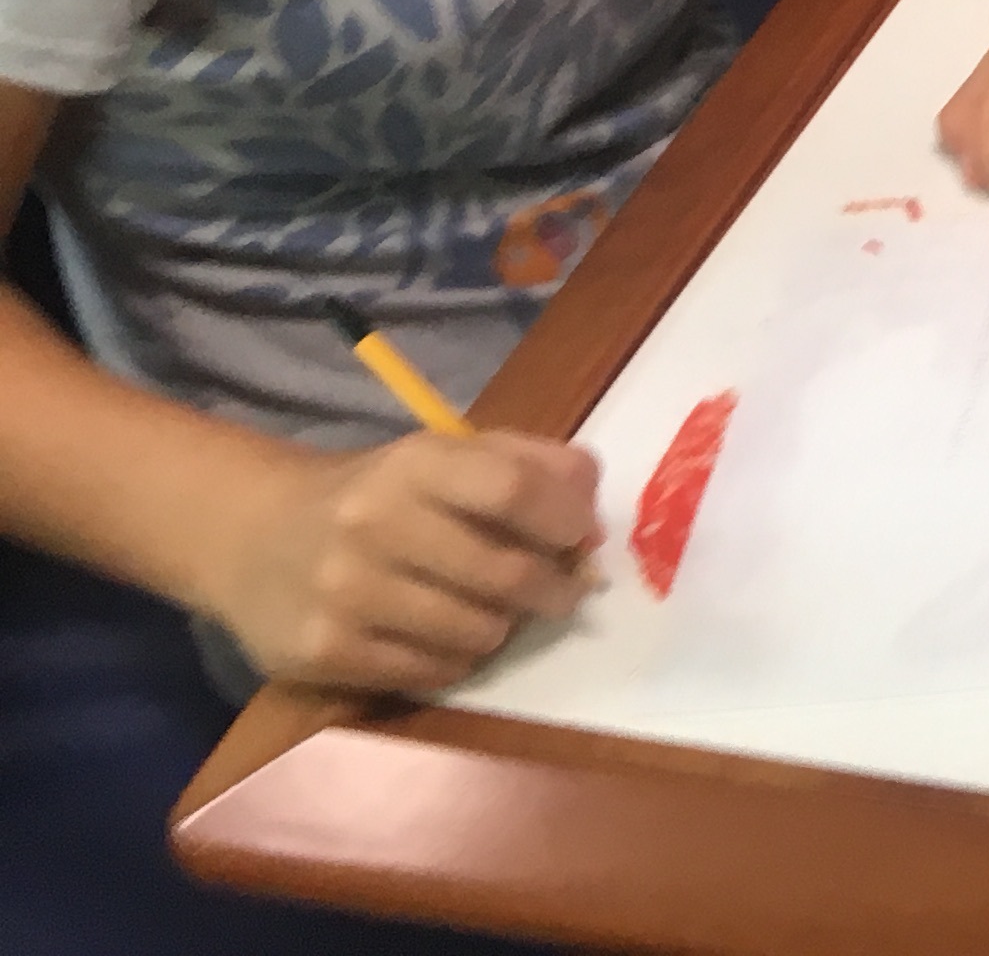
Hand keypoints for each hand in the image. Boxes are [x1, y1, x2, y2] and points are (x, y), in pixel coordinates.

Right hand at [209, 428, 602, 692]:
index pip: (513, 489)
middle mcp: (375, 524)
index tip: (584, 540)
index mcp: (415, 463)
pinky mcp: (323, 653)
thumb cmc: (379, 494)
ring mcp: (345, 594)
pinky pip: (432, 674)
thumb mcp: (449, 455)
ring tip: (493, 612)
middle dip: (554, 590)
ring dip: (504, 628)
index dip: (566, 520)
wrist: (252, 537)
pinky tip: (444, 638)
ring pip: (476, 633)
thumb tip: (594, 510)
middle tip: (565, 593)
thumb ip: (532, 466)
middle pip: (504, 574)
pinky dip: (457, 661)